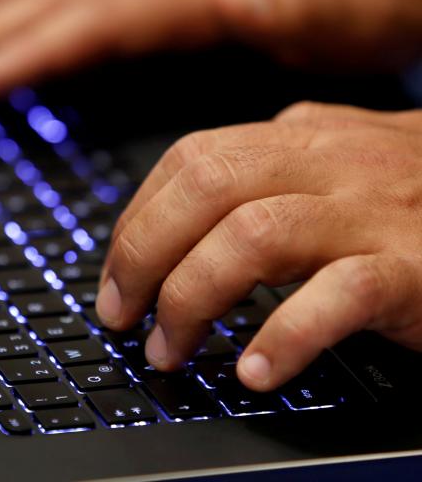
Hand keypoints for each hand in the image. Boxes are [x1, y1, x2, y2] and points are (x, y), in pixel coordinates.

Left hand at [97, 102, 421, 390]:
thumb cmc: (410, 191)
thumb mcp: (328, 161)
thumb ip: (261, 171)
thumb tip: (176, 209)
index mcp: (296, 137)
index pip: (190, 160)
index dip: (138, 219)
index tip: (116, 272)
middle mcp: (327, 162)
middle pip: (206, 187)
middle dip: (144, 255)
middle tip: (122, 315)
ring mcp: (370, 211)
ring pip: (255, 235)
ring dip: (193, 298)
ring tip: (171, 350)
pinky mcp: (412, 267)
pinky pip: (338, 295)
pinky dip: (285, 335)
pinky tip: (254, 370)